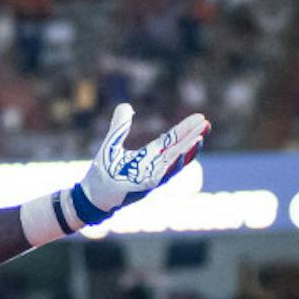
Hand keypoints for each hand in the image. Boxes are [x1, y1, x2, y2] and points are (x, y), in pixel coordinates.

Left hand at [72, 104, 208, 225]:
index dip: (186, 129)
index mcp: (150, 155)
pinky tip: (178, 156)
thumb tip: (125, 105)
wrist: (91, 193)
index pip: (172, 139)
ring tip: (199, 139)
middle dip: (193, 137)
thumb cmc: (103, 171)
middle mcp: (155, 165)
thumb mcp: (112, 143)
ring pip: (173, 163)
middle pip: (178, 149)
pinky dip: (169, 167)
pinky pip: (160, 176)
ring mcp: (151, 176)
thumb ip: (120, 126)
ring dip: (186, 152)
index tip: (200, 117)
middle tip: (206, 124)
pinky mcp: (143, 187)